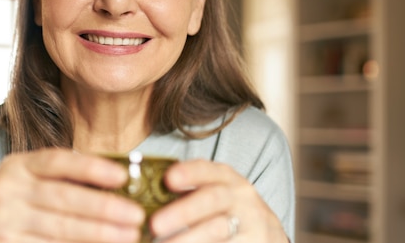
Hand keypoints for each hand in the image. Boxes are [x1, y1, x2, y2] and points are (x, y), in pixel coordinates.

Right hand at [0, 149, 144, 242]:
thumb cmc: (7, 200)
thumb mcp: (24, 178)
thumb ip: (60, 177)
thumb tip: (119, 182)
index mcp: (18, 165)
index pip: (59, 161)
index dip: (92, 168)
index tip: (124, 177)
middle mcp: (8, 190)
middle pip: (63, 198)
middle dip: (104, 208)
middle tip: (138, 216)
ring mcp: (3, 222)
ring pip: (59, 230)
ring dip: (97, 235)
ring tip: (129, 236)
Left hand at [150, 160, 287, 241]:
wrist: (266, 234)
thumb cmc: (224, 211)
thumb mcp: (210, 193)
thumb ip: (183, 192)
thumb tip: (138, 196)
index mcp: (226, 178)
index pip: (208, 170)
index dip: (188, 172)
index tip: (168, 179)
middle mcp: (241, 197)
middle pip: (212, 199)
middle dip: (182, 211)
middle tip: (153, 225)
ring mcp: (252, 223)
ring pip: (219, 229)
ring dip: (189, 238)